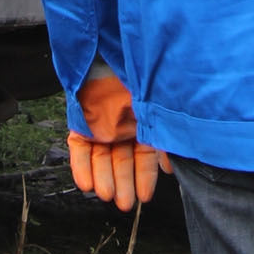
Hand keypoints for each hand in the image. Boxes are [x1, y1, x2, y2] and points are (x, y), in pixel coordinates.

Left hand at [67, 72, 171, 210]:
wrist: (110, 50)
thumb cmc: (140, 75)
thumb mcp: (156, 109)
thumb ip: (163, 139)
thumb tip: (173, 167)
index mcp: (142, 122)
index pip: (143, 156)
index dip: (144, 177)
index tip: (145, 196)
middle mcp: (122, 125)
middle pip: (121, 161)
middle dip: (123, 183)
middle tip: (124, 203)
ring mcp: (101, 124)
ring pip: (101, 158)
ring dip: (103, 178)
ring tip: (107, 196)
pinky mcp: (81, 121)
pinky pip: (79, 147)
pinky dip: (81, 166)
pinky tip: (86, 184)